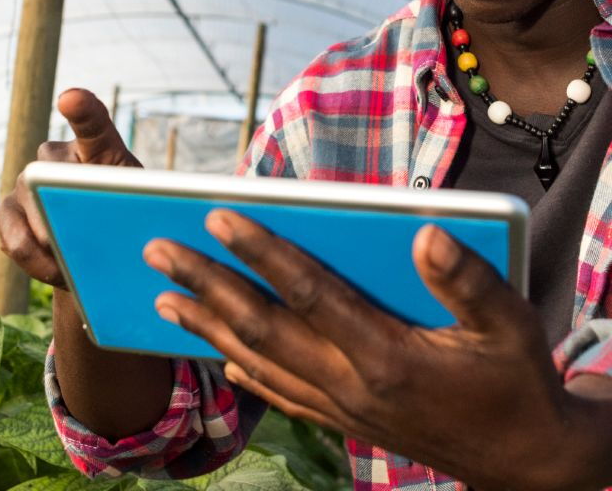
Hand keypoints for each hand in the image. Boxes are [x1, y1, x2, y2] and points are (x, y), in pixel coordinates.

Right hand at [0, 88, 140, 287]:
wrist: (98, 252)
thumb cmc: (125, 224)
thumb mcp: (138, 214)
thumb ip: (124, 210)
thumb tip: (99, 230)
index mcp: (98, 148)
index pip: (92, 121)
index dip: (81, 109)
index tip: (70, 99)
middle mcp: (54, 156)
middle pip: (51, 174)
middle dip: (58, 210)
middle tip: (77, 242)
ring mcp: (26, 181)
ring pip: (27, 208)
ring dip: (47, 246)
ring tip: (68, 270)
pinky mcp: (6, 210)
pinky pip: (12, 237)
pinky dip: (32, 261)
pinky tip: (52, 271)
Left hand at [144, 209, 591, 489]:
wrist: (524, 464)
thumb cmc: (515, 384)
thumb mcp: (513, 328)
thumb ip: (468, 282)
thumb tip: (424, 232)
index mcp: (385, 356)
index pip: (307, 293)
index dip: (259, 251)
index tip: (216, 216)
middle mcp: (349, 385)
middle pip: (260, 327)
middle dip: (204, 285)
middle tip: (156, 249)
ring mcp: (339, 409)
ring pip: (257, 363)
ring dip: (205, 329)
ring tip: (161, 296)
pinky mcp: (342, 424)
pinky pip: (279, 396)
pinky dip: (243, 375)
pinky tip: (219, 359)